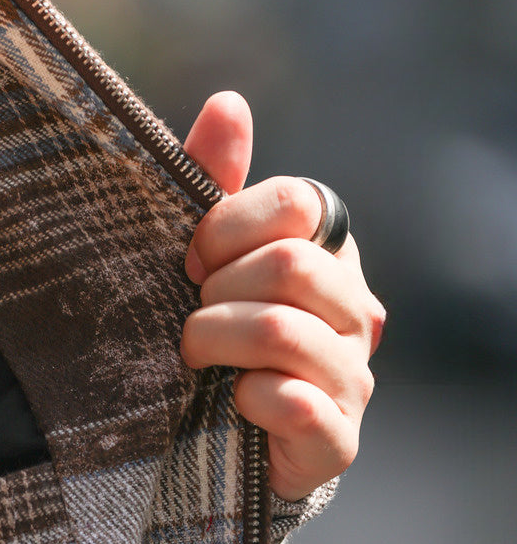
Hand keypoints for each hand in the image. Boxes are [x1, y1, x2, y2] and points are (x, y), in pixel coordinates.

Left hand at [180, 92, 385, 500]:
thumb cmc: (209, 333)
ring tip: (195, 359)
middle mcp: (354, 309)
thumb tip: (228, 102)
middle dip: (216, 291)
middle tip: (189, 314)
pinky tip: (232, 401)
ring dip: (216, 342)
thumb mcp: (202, 258)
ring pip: (284, 331)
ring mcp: (352, 377)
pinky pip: (296, 405)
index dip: (225, 228)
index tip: (190, 261)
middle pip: (289, 265)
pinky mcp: (336, 440)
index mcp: (327, 253)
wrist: (208, 438)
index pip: (295, 202)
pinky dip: (248, 399)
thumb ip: (212, 184)